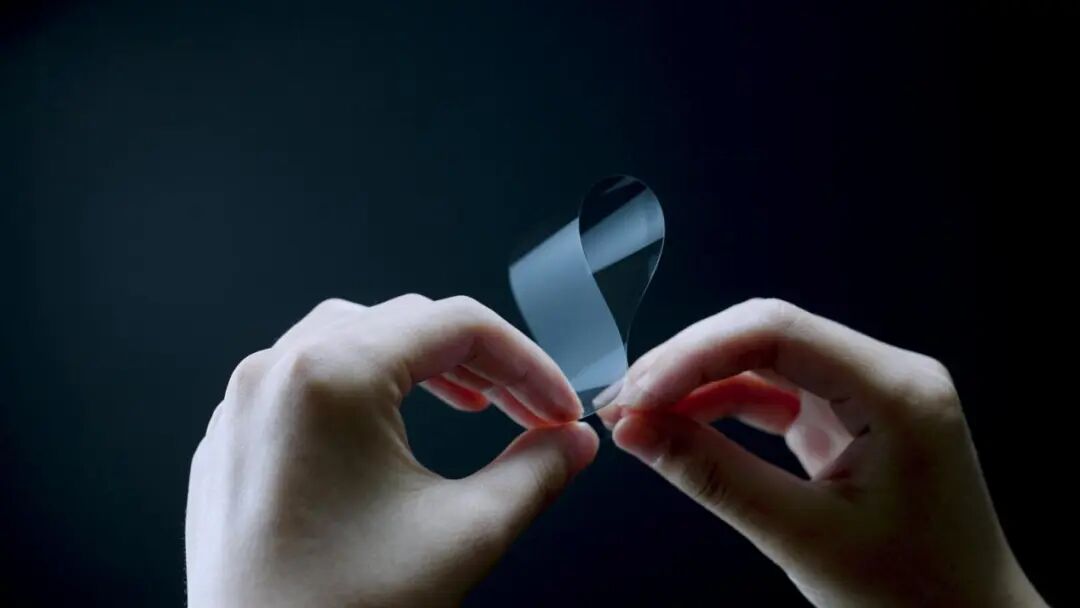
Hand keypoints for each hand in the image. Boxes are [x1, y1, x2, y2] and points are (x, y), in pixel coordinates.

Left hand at [185, 295, 597, 606]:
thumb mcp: (466, 536)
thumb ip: (536, 473)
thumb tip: (573, 443)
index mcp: (333, 376)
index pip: (457, 325)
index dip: (527, 363)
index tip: (558, 408)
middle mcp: (276, 373)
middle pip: (404, 321)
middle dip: (480, 363)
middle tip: (527, 411)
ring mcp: (242, 407)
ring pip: (349, 338)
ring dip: (419, 363)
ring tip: (468, 405)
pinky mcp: (229, 442)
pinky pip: (303, 379)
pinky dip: (362, 386)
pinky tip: (391, 430)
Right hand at [598, 299, 1044, 606]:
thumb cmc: (914, 598)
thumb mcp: (802, 538)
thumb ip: (713, 476)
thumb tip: (637, 432)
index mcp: (898, 392)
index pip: (777, 332)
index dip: (694, 354)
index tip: (639, 394)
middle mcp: (887, 378)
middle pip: (765, 336)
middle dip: (686, 364)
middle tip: (623, 404)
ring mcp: (868, 396)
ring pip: (762, 361)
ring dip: (696, 385)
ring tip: (638, 417)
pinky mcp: (847, 421)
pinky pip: (773, 396)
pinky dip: (720, 409)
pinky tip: (679, 426)